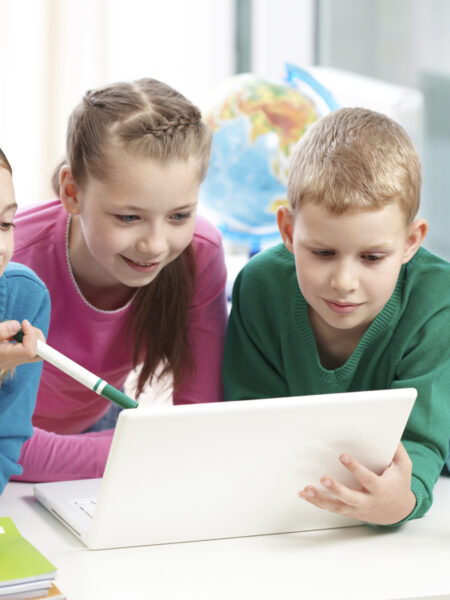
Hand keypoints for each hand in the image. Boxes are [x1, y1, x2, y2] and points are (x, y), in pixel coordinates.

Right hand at [0, 319, 44, 371]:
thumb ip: (2, 330)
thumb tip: (18, 325)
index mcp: (8, 357)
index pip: (31, 350)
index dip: (32, 334)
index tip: (24, 323)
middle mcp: (14, 361)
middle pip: (40, 354)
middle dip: (37, 337)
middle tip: (25, 326)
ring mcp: (15, 359)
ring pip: (36, 351)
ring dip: (32, 336)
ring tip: (18, 329)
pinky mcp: (14, 356)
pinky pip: (28, 348)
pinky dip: (26, 338)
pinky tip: (14, 333)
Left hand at [299, 442, 416, 524]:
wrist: (398, 511)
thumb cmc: (398, 485)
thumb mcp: (404, 467)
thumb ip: (398, 451)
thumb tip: (391, 435)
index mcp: (380, 488)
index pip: (367, 478)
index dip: (355, 468)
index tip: (342, 456)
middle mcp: (367, 500)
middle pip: (350, 497)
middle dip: (336, 489)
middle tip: (324, 479)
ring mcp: (357, 508)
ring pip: (337, 506)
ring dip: (320, 499)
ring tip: (306, 490)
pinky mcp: (349, 511)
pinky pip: (332, 508)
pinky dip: (317, 502)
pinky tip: (304, 494)